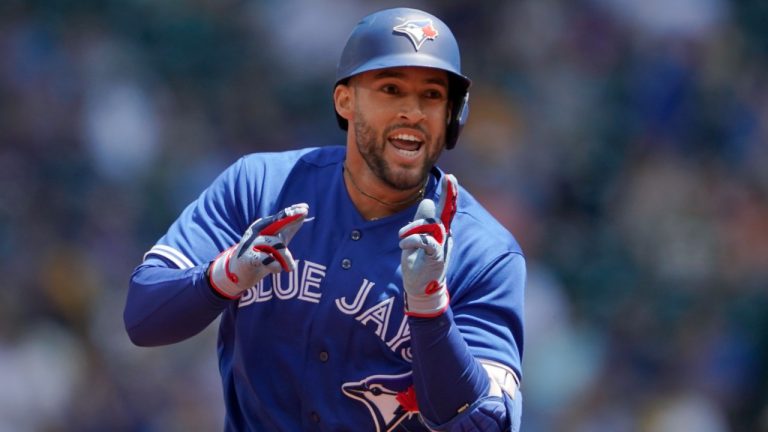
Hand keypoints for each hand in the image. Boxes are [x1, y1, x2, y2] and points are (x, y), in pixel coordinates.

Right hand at [209, 203, 308, 298]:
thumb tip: (304, 214)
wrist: (238, 273)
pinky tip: (277, 269)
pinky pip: (268, 260)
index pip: (280, 217)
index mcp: (263, 226)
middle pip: (277, 223)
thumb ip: (288, 230)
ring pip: (277, 245)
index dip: (293, 212)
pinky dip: (276, 266)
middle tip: (304, 212)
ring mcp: (251, 244)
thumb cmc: (260, 255)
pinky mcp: (248, 258)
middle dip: (290, 218)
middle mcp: (256, 232)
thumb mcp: (275, 242)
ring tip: (291, 268)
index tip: (306, 208)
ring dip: (287, 258)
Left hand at [398, 174, 457, 317]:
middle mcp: (444, 236)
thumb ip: (421, 222)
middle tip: (451, 179)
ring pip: (430, 224)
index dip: (449, 193)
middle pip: (445, 212)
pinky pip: (427, 240)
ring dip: (412, 228)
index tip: (450, 178)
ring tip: (402, 239)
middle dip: (449, 195)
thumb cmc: (418, 263)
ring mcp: (442, 246)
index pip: (446, 209)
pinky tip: (405, 244)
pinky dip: (414, 240)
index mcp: (440, 231)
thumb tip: (428, 201)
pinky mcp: (437, 257)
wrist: (420, 289)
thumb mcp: (416, 239)